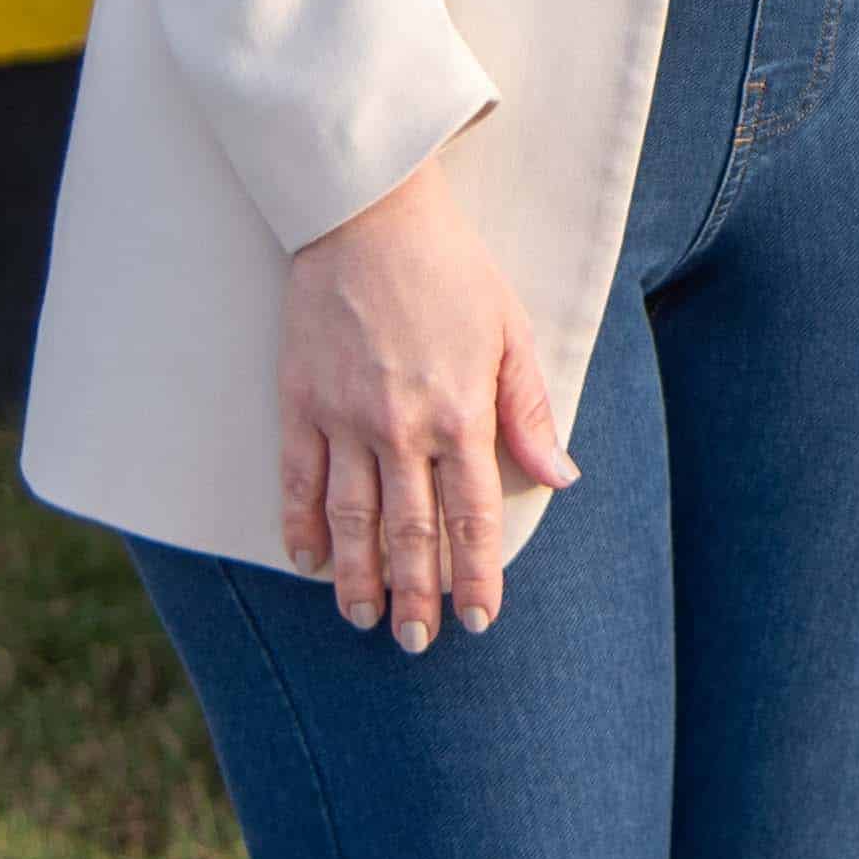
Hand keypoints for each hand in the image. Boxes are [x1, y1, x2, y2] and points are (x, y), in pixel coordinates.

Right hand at [277, 159, 576, 647]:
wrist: (369, 215)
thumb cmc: (450, 269)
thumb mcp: (509, 331)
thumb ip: (528, 410)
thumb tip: (560, 476)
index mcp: (461, 411)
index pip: (472, 515)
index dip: (476, 574)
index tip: (479, 618)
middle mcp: (402, 426)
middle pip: (411, 532)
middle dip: (417, 595)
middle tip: (416, 643)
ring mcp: (344, 418)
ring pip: (353, 520)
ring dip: (360, 578)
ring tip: (365, 621)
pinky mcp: (300, 402)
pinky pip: (298, 482)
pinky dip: (303, 529)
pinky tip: (310, 563)